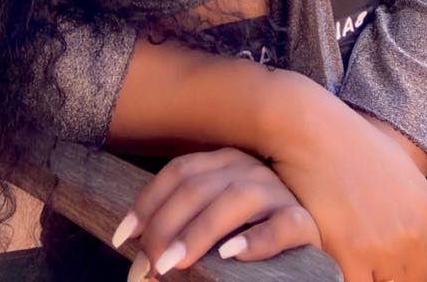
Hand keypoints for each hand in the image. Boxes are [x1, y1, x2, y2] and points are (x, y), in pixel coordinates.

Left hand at [111, 146, 321, 278]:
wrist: (304, 255)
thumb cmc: (248, 234)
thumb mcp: (212, 224)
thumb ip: (180, 230)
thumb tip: (134, 259)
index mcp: (224, 162)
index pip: (178, 172)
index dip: (147, 203)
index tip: (122, 239)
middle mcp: (249, 168)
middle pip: (198, 187)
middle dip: (166, 225)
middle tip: (149, 264)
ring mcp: (278, 192)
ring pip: (235, 199)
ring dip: (200, 232)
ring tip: (174, 263)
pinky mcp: (304, 222)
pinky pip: (282, 225)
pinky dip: (256, 240)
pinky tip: (231, 255)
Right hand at [267, 78, 426, 281]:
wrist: (312, 128)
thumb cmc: (350, 145)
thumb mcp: (401, 173)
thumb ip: (415, 214)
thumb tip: (416, 244)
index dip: (420, 274)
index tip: (400, 268)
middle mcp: (412, 232)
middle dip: (390, 274)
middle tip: (368, 257)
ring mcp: (382, 245)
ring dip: (368, 277)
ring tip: (352, 257)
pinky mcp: (349, 252)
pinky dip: (345, 279)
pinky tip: (337, 261)